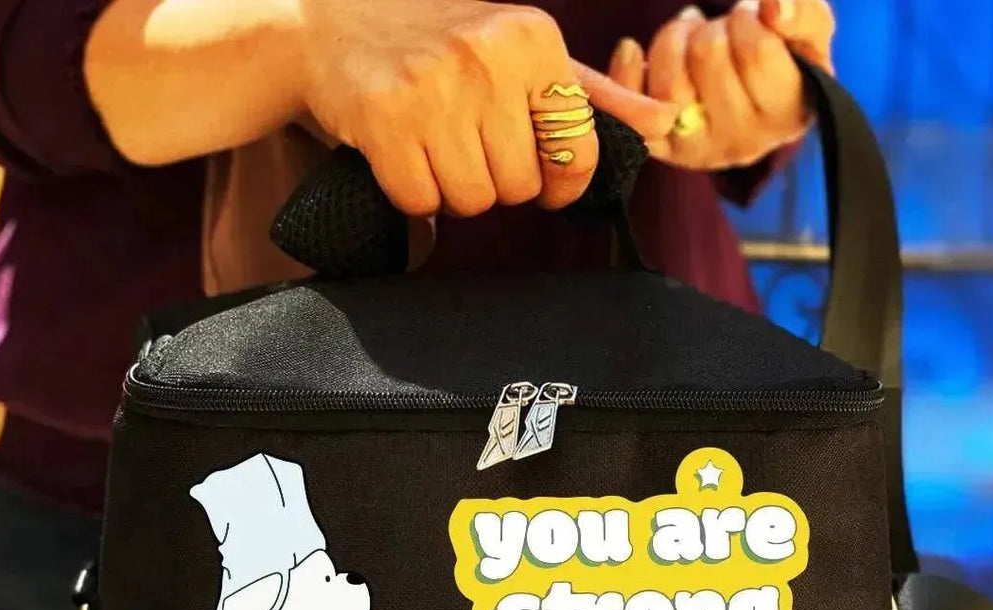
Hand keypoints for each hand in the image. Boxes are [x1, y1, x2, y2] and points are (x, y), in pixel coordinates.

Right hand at [295, 0, 676, 215]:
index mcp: (532, 39)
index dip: (558, 182)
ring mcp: (433, 87)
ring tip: (437, 147)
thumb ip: (591, 94)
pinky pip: (424, 202)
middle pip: (520, 186)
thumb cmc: (438, 40)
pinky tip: (405, 154)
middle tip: (468, 145)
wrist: (329, 23)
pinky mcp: (385, 119)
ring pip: (474, 200)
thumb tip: (664, 123)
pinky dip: (414, 194)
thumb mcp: (520, 50)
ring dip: (455, 191)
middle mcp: (487, 57)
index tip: (539, 176)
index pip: (576, 154)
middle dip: (497, 181)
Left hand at [589, 0, 834, 170]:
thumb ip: (803, 12)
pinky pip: (632, 113)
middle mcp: (742, 143)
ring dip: (674, 42)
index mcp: (786, 115)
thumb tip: (774, 9)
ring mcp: (697, 150)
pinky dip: (625, 73)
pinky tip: (632, 51)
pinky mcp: (658, 149)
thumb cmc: (782, 58)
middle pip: (709, 57)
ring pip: (670, 80)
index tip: (750, 17)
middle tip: (720, 32)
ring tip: (691, 41)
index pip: (757, 51)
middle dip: (711, 29)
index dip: (747, 19)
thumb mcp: (808, 30)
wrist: (746, 99)